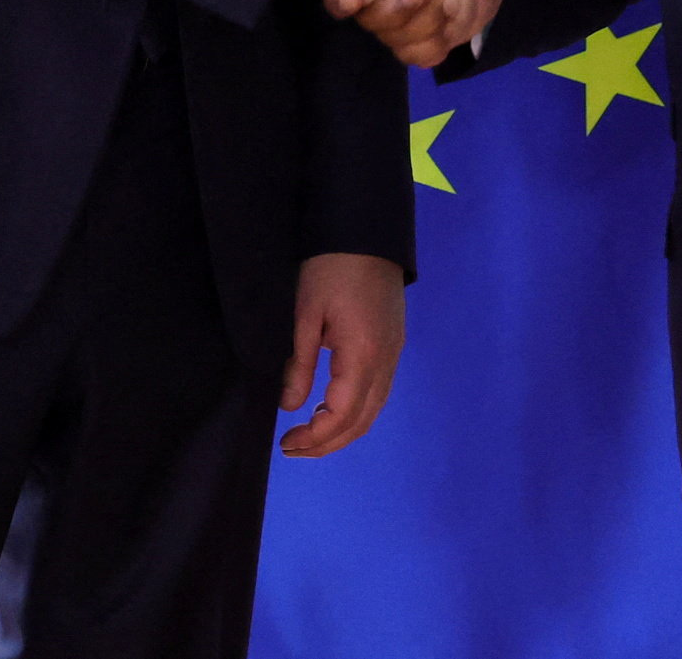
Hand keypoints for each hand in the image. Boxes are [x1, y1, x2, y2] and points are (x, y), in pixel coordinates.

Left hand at [278, 252, 404, 457]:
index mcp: (363, 354)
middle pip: (363, 420)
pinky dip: (356, 410)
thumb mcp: (304, 314)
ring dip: (344, 430)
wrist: (367, 231)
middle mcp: (386, 360)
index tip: (287, 443)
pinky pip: (378, 390)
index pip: (343, 415)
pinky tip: (332, 408)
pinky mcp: (394, 343)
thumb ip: (300, 364)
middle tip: (293, 449)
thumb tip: (290, 406)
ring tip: (310, 436)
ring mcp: (394, 352)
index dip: (316, 438)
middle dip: (329, 443)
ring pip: (374, 408)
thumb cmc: (330, 267)